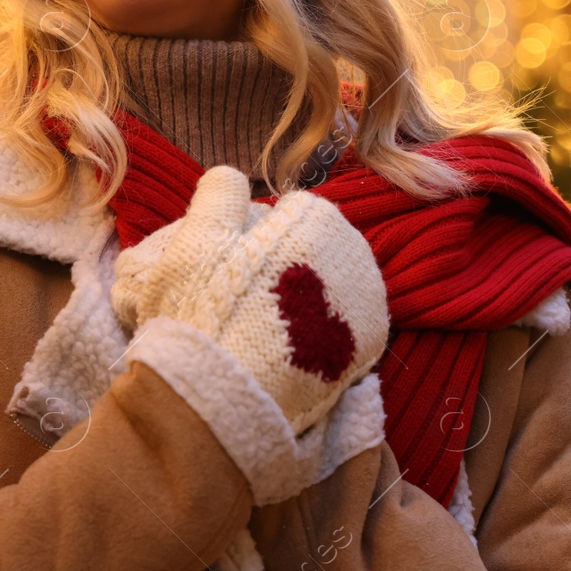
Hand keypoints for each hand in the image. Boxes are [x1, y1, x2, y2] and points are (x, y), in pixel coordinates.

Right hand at [113, 166, 388, 433]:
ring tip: (268, 331)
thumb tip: (231, 174)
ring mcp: (369, 301)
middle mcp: (355, 252)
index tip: (233, 271)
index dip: (254, 239)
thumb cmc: (207, 311)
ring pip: (331, 288)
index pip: (287, 213)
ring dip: (306, 301)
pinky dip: (324, 334)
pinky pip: (345, 327)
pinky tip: (294, 350)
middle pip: (314, 250)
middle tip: (247, 304)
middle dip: (287, 268)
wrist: (229, 396)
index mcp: (318, 217)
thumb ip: (219, 191)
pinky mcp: (373, 346)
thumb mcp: (197, 237)